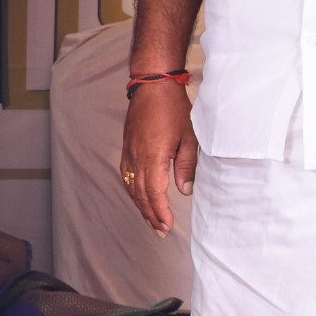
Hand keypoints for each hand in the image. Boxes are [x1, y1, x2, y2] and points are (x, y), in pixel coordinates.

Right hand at [120, 84, 197, 236]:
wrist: (153, 85)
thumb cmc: (173, 108)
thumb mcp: (189, 137)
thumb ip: (187, 166)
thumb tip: (184, 190)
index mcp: (152, 157)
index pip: (154, 193)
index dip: (160, 212)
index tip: (168, 226)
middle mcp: (136, 157)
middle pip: (140, 194)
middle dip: (150, 214)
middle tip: (160, 231)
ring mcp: (129, 152)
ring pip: (131, 186)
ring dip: (140, 205)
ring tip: (150, 220)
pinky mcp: (127, 147)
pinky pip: (126, 175)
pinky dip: (132, 190)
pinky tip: (138, 196)